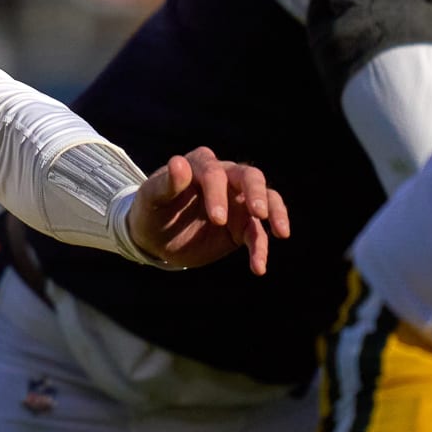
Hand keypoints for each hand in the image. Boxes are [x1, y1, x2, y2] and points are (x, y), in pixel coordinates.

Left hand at [124, 147, 288, 273]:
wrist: (154, 237)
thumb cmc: (151, 210)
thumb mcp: (151, 199)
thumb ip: (166, 183)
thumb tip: (178, 163)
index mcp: (200, 165)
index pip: (215, 172)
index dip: (218, 193)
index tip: (217, 219)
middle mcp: (224, 178)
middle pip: (250, 176)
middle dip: (257, 193)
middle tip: (259, 214)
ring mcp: (236, 201)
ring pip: (266, 199)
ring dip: (275, 213)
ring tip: (281, 233)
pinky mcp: (242, 225)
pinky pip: (258, 234)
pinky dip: (261, 249)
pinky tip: (258, 268)